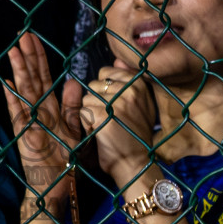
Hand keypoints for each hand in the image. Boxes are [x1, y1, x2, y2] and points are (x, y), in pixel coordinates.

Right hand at [2, 32, 81, 203]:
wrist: (57, 186)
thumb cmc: (65, 161)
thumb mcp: (75, 130)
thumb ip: (73, 107)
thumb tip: (74, 81)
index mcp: (49, 109)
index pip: (44, 77)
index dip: (39, 58)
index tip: (34, 39)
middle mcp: (37, 112)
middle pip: (32, 79)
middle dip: (28, 56)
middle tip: (22, 34)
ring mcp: (29, 123)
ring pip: (23, 91)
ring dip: (19, 71)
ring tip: (14, 51)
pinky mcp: (24, 136)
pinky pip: (18, 114)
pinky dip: (12, 99)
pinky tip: (6, 83)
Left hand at [80, 61, 158, 179]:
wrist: (136, 164)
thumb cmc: (134, 135)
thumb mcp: (139, 105)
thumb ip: (128, 81)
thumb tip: (117, 58)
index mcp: (139, 84)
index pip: (106, 72)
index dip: (104, 90)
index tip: (115, 107)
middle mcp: (131, 90)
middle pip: (94, 84)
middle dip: (96, 102)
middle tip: (111, 120)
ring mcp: (117, 103)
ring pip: (86, 98)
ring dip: (90, 114)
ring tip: (105, 127)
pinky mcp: (103, 116)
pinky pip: (83, 112)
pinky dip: (86, 125)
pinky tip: (99, 134)